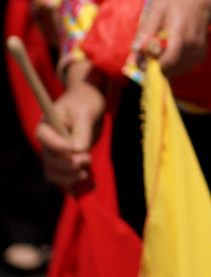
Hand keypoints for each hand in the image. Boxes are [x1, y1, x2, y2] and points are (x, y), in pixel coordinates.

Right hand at [35, 62, 105, 190]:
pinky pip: (63, 178)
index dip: (56, 146)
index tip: (72, 148)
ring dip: (69, 178)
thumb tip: (78, 152)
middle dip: (68, 164)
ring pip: (54, 173)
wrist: (89, 103)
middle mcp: (47, 142)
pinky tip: (87, 185)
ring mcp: (55, 153)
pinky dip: (73, 184)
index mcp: (47, 124)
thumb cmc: (85, 101)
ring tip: (87, 172)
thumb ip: (82, 130)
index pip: (44, 138)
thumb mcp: (86, 111)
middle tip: (88, 158)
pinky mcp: (65, 162)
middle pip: (50, 161)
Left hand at [132, 0, 210, 76]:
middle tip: (148, 53)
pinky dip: (173, 65)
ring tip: (160, 49)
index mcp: (180, 32)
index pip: (169, 60)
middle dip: (154, 65)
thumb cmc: (176, 2)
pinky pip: (182, 68)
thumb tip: (135, 49)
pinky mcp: (200, 56)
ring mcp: (198, 51)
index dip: (152, 64)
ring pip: (175, 71)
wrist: (202, 0)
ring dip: (163, 65)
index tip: (142, 58)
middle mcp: (192, 44)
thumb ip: (147, 29)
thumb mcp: (158, 8)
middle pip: (170, 69)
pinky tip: (170, 51)